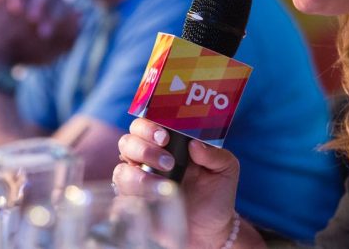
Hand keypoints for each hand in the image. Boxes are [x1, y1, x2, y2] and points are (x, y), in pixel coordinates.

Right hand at [114, 119, 242, 248]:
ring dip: (140, 170)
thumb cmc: (217, 192)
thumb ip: (215, 153)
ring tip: (166, 182)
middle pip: (129, 139)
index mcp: (171, 142)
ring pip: (122, 163)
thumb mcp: (226, 168)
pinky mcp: (135, 199)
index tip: (166, 136)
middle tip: (168, 160)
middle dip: (145, 146)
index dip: (151, 124)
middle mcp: (150, 156)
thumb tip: (195, 144)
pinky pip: (121, 189)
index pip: (150, 122)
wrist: (212, 227)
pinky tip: (156, 194)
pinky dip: (135, 189)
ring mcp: (140, 176)